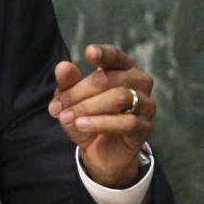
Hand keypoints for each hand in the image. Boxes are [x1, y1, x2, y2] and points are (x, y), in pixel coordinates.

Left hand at [48, 44, 154, 188]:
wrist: (99, 151)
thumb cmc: (87, 117)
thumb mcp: (72, 100)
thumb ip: (68, 83)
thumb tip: (62, 66)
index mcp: (122, 68)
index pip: (115, 56)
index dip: (104, 54)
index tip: (89, 52)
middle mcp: (138, 82)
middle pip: (109, 79)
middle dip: (79, 92)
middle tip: (57, 107)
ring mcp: (145, 104)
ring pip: (120, 98)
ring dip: (88, 107)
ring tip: (66, 118)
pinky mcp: (145, 127)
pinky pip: (127, 122)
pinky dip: (101, 123)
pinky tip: (82, 125)